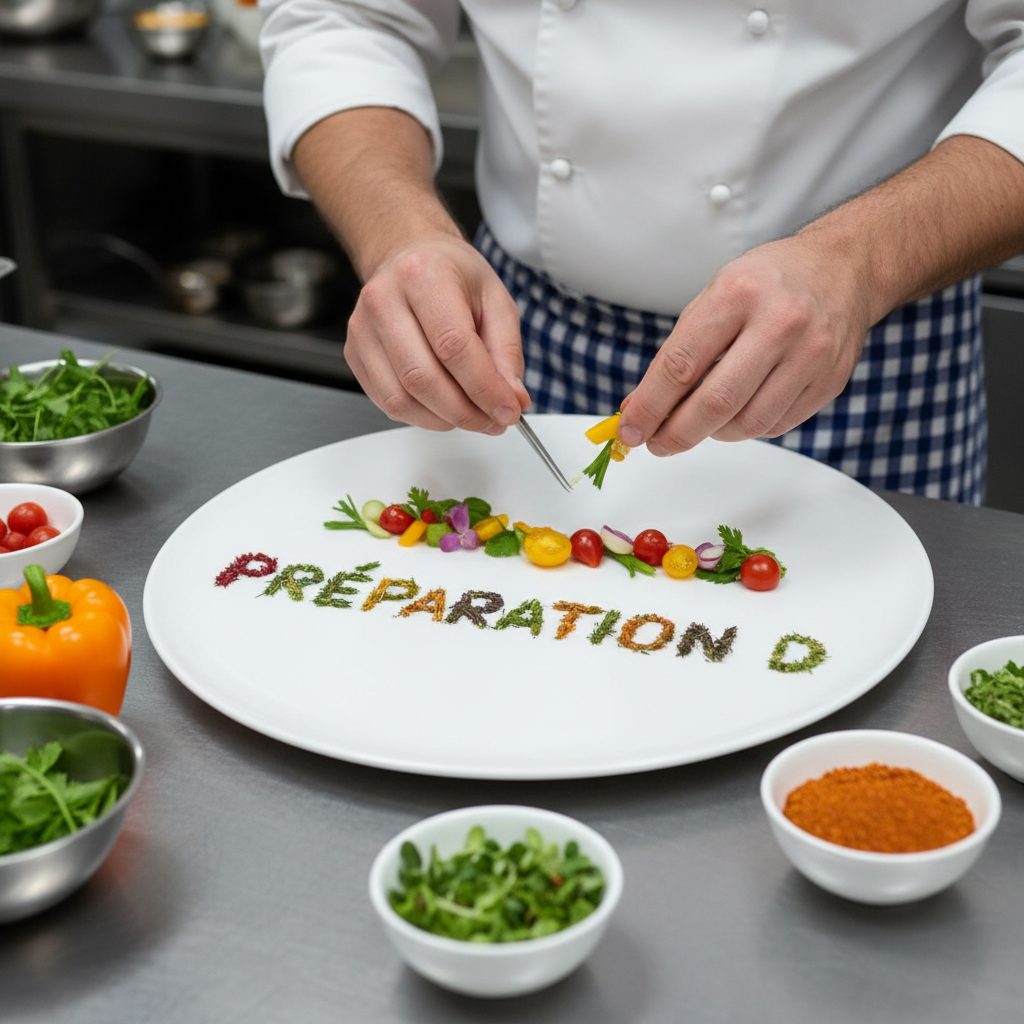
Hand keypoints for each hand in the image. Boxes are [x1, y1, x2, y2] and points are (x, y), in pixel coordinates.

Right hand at [344, 236, 530, 432]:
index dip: (484, 388)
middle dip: (465, 412)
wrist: (410, 257)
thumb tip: (512, 400)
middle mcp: (384, 300)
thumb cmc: (452, 276)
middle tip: (494, 421)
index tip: (508, 409)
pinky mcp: (354, 354)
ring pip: (401, 398)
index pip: (453, 346)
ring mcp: (362, 329)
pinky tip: (444, 407)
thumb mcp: (496, 301)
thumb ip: (506, 353)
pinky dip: (422, 416)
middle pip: (423, 378)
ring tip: (473, 416)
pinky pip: (387, 403)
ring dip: (444, 420)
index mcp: (423, 275)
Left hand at [616, 234, 872, 455]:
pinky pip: (777, 425)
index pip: (681, 364)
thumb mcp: (717, 295)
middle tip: (657, 444)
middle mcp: (780, 322)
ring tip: (700, 424)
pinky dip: (747, 428)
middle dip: (677, 433)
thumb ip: (680, 351)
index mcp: (739, 293)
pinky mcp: (830, 381)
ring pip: (748, 423)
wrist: (845, 268)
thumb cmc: (770, 282)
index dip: (650, 406)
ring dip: (713, 434)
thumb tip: (642, 407)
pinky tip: (739, 412)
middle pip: (716, 403)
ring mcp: (812, 354)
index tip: (631, 429)